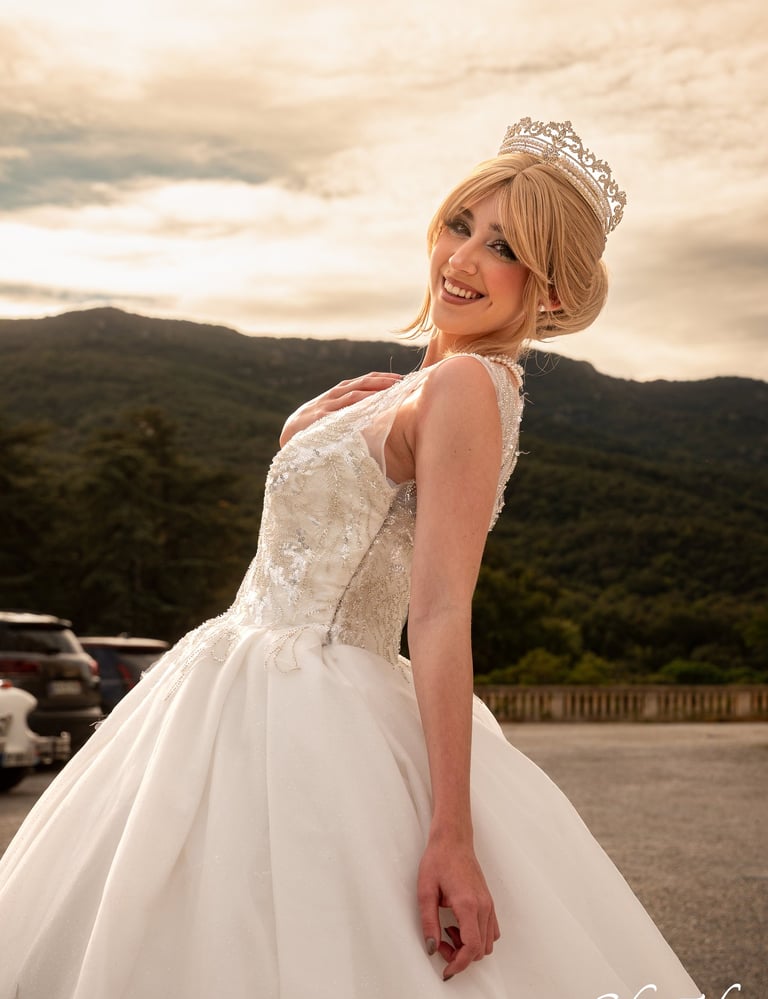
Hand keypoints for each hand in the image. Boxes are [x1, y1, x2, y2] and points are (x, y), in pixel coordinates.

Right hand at [279, 371, 403, 444]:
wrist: (290, 434)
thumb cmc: (314, 427)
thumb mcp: (332, 415)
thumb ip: (348, 412)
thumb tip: (373, 415)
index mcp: (338, 393)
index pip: (363, 381)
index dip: (382, 378)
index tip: (401, 379)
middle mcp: (334, 394)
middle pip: (362, 382)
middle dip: (384, 381)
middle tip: (404, 381)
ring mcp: (328, 405)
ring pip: (355, 393)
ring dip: (376, 390)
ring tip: (394, 391)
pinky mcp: (323, 417)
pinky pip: (343, 409)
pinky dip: (359, 404)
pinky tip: (373, 404)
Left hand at [417, 834, 499, 980]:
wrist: (453, 839)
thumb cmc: (439, 859)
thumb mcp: (425, 890)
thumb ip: (428, 922)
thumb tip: (431, 947)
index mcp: (468, 905)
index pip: (471, 948)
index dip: (458, 964)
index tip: (446, 969)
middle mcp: (483, 906)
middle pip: (481, 950)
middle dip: (460, 956)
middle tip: (440, 942)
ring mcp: (489, 904)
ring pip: (488, 943)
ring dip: (470, 947)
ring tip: (449, 931)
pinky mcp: (489, 901)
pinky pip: (491, 930)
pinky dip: (478, 937)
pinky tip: (460, 925)